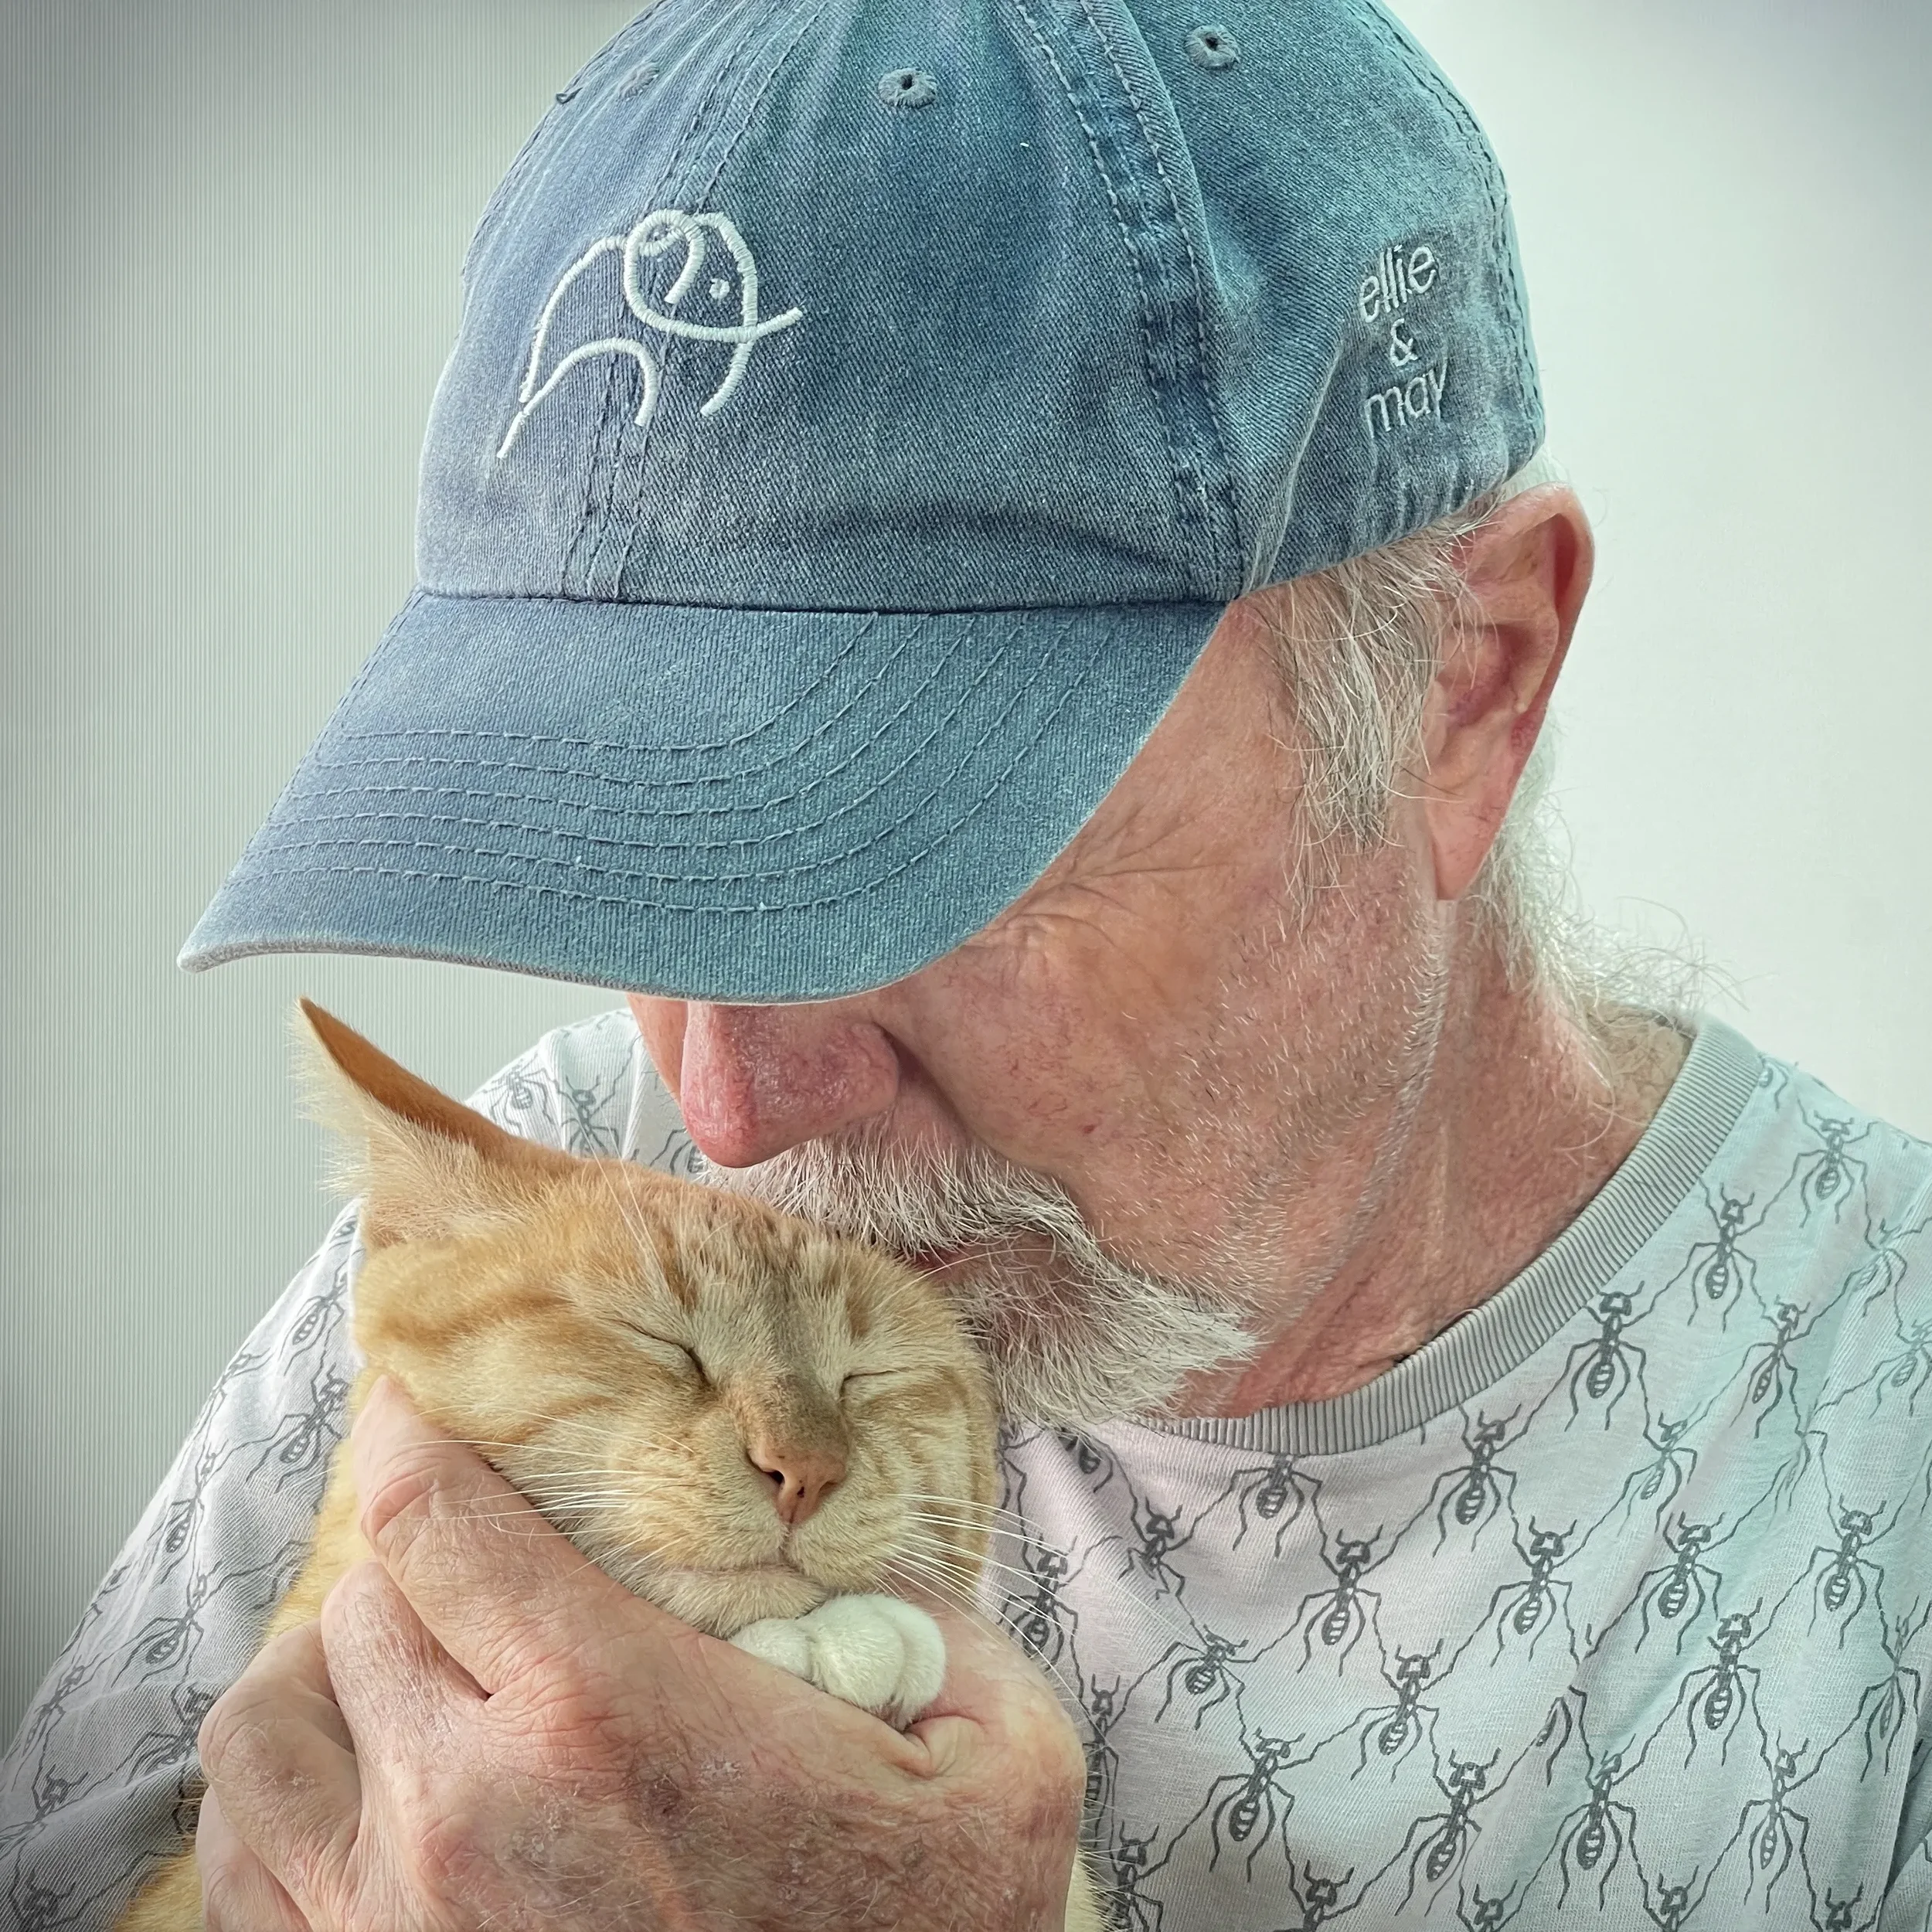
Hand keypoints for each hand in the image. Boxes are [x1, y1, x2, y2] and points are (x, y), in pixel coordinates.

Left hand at [196, 1376, 1087, 1929]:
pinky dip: (280, 1790)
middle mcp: (468, 1812)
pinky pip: (249, 1863)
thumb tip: (864, 1542)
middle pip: (355, 1605)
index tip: (422, 1399)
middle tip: (475, 1549)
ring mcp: (395, 1925)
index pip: (433, 1519)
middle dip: (414, 1555)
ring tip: (392, 1654)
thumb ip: (938, 1617)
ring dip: (319, 1668)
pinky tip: (353, 1775)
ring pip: (264, 1729)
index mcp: (608, 1714)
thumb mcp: (999, 1764)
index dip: (414, 1432)